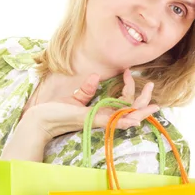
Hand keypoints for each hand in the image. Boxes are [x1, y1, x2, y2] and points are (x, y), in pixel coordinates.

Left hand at [25, 69, 159, 140]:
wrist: (40, 119)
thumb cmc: (55, 111)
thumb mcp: (75, 97)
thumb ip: (87, 89)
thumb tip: (95, 76)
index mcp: (101, 112)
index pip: (123, 103)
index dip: (129, 88)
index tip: (127, 72)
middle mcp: (102, 118)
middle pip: (130, 112)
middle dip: (144, 103)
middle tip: (153, 89)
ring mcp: (98, 120)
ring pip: (126, 118)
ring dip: (141, 111)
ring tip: (153, 104)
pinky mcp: (91, 120)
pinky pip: (113, 122)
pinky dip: (125, 120)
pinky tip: (135, 118)